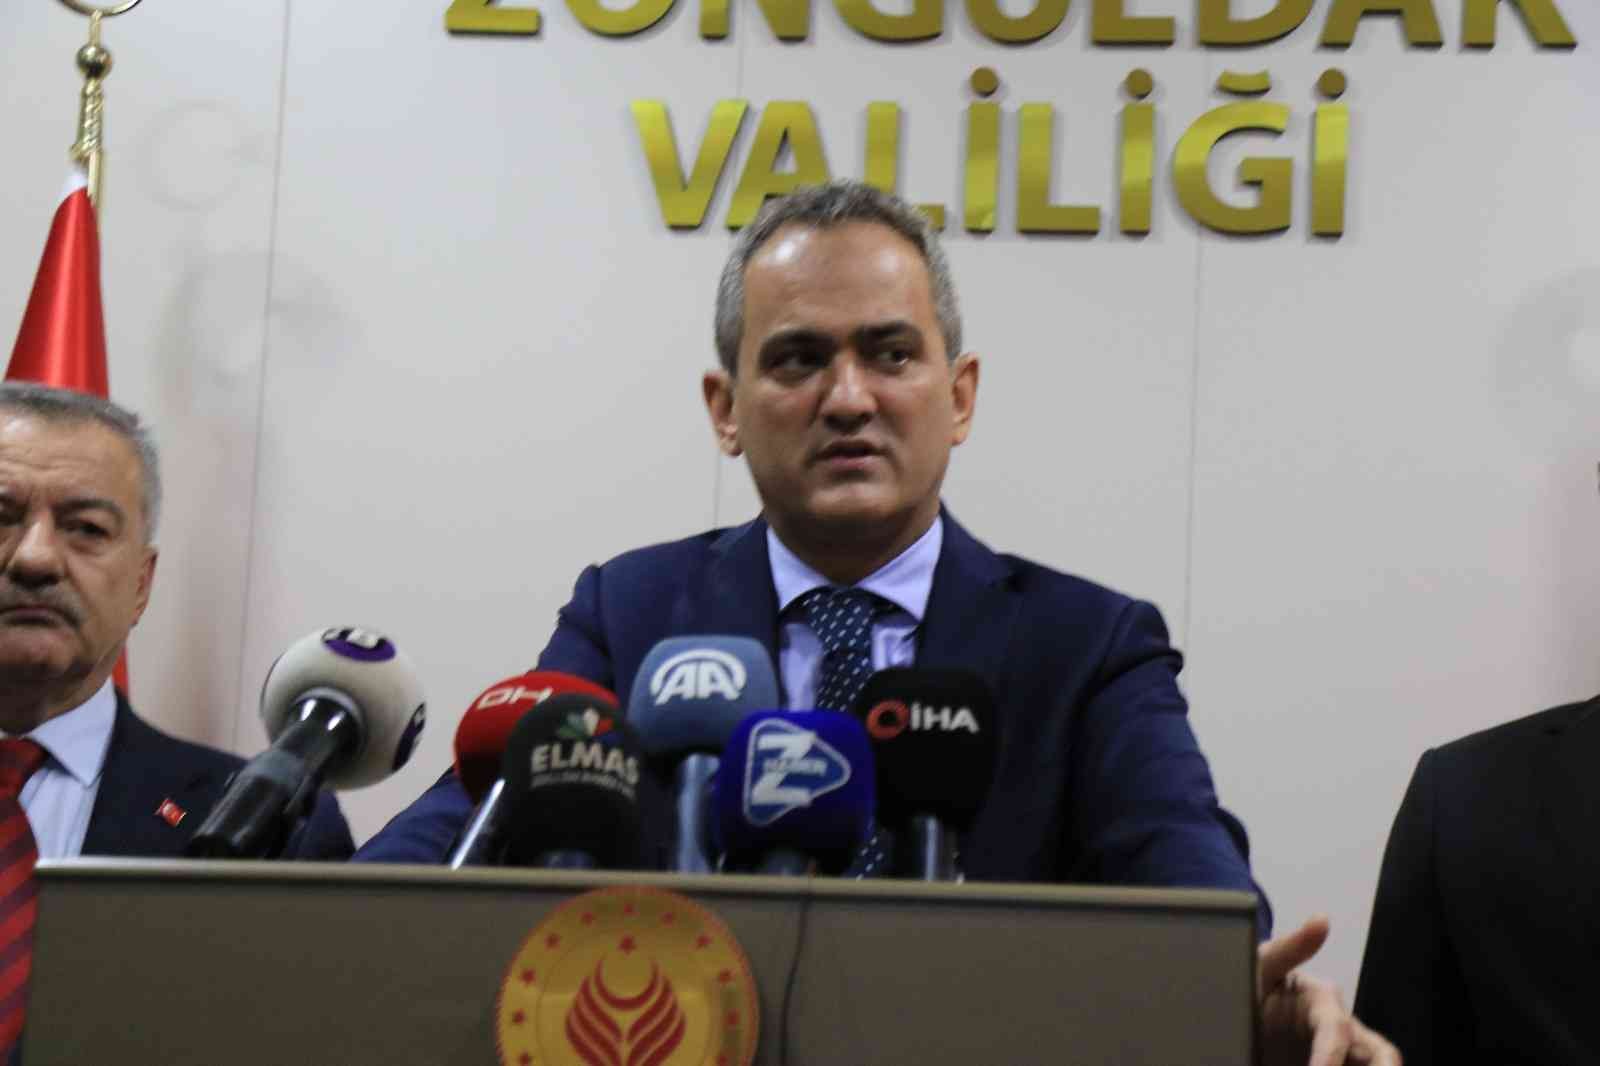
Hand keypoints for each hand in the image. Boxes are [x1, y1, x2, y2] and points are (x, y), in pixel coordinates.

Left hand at [1257, 916, 1399, 1065]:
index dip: (1329, 1057)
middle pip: (1382, 1056)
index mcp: (1323, 1000)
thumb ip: (1289, 948)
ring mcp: (1339, 1056)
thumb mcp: (1258, 964)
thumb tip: (1322, 920)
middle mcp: (1341, 1030)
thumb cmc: (1249, 980)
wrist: (1229, 1008)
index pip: (1336, 1031)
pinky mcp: (1332, 1065)